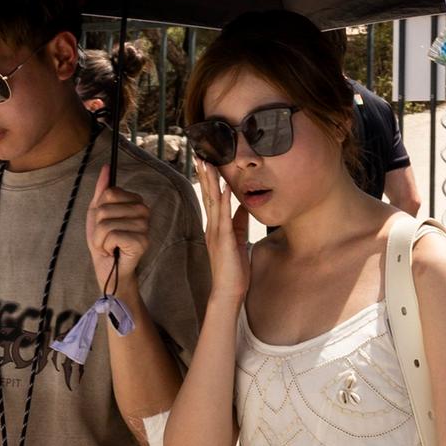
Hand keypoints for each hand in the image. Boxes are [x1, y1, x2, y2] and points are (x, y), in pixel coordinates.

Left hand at [86, 165, 151, 289]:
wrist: (108, 268)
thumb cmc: (104, 241)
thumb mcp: (97, 213)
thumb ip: (102, 190)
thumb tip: (106, 167)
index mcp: (135, 201)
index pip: (109, 193)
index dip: (99, 210)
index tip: (104, 223)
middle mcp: (144, 211)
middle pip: (105, 208)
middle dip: (97, 226)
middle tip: (105, 237)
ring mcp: (145, 226)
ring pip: (106, 223)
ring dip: (100, 239)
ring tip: (108, 245)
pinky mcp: (142, 241)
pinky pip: (112, 235)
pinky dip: (106, 246)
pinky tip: (113, 251)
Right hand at [195, 160, 251, 300]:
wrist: (229, 290)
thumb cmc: (234, 267)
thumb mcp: (238, 238)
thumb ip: (240, 221)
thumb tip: (245, 203)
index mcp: (215, 227)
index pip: (210, 199)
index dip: (208, 181)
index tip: (206, 163)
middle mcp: (212, 227)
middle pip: (207, 196)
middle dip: (204, 176)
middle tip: (200, 155)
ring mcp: (216, 232)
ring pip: (213, 202)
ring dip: (211, 182)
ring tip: (208, 164)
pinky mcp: (225, 239)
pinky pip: (225, 216)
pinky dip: (226, 200)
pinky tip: (227, 186)